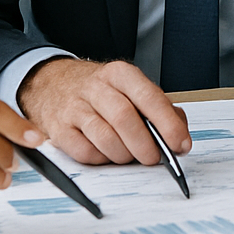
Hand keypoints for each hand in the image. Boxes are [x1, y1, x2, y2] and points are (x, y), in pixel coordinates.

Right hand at [17, 58, 189, 165]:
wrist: (52, 84)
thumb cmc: (100, 92)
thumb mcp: (130, 88)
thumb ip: (160, 108)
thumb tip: (180, 133)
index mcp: (120, 74)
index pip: (149, 97)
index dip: (168, 124)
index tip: (180, 144)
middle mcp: (96, 87)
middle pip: (125, 118)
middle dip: (145, 144)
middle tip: (154, 158)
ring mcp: (74, 107)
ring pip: (104, 137)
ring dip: (123, 154)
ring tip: (129, 156)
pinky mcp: (59, 129)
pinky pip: (84, 152)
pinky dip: (100, 159)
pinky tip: (105, 154)